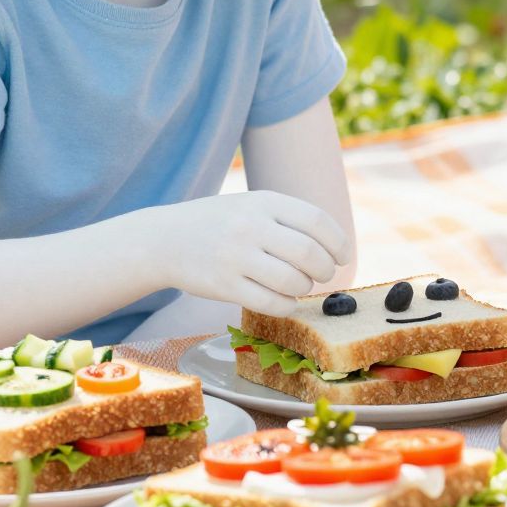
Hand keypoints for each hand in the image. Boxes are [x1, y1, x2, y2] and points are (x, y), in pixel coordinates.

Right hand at [144, 192, 351, 316]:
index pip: (317, 221)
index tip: (343, 256)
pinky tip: (286, 300)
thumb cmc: (220, 223)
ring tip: (300, 285)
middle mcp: (250, 226)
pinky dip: (288, 305)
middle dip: (326, 269)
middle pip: (308, 253)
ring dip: (306, 287)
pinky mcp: (224, 286)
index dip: (339, 242)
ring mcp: (236, 257)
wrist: (163, 239)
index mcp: (263, 201)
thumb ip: (290, 218)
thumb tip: (336, 244)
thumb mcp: (253, 205)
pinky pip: (271, 303)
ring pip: (292, 281)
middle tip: (324, 274)